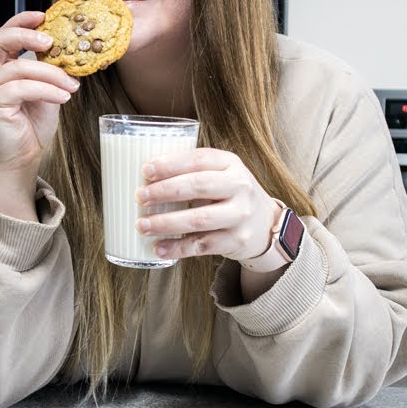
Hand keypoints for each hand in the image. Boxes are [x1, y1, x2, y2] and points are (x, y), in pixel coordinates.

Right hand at [0, 11, 80, 186]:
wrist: (22, 157)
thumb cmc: (31, 124)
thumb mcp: (46, 90)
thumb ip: (50, 71)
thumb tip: (72, 53)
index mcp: (1, 67)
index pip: (3, 35)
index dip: (21, 22)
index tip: (44, 16)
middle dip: (24, 35)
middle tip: (51, 42)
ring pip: (18, 67)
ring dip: (51, 73)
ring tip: (71, 85)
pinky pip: (21, 88)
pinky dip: (47, 90)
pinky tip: (63, 97)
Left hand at [135, 148, 280, 262]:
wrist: (265, 224)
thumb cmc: (232, 195)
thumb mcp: (223, 174)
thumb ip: (194, 171)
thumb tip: (148, 177)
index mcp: (232, 164)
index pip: (200, 159)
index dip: (171, 164)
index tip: (146, 170)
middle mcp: (240, 187)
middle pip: (199, 186)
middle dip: (165, 191)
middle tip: (141, 197)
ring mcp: (240, 215)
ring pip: (199, 219)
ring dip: (166, 223)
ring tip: (142, 225)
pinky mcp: (237, 240)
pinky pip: (202, 245)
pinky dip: (178, 248)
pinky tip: (159, 247)